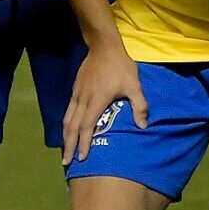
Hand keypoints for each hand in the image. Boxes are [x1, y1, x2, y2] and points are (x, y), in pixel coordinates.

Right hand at [62, 41, 147, 165]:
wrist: (103, 47)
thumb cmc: (120, 67)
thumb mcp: (134, 85)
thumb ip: (139, 106)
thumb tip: (143, 126)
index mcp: (96, 101)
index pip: (87, 127)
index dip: (84, 143)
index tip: (82, 158)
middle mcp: (83, 100)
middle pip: (72, 127)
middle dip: (69, 146)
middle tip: (67, 162)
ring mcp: (77, 95)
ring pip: (67, 120)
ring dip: (65, 137)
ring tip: (65, 151)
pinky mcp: (75, 90)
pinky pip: (68, 111)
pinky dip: (66, 124)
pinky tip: (68, 131)